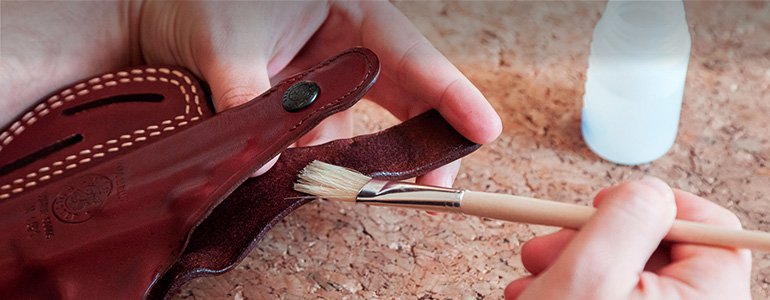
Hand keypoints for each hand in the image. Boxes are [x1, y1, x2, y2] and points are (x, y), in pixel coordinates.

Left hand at [1, 1, 500, 184]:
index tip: (482, 128)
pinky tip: (314, 174)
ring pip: (364, 126)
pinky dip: (325, 161)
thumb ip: (251, 98)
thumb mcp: (226, 42)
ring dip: (365, 158)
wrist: (152, 25)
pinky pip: (326, 140)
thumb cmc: (199, 6)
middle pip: (405, 96)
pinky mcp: (304, 109)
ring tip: (357, 184)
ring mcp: (327, 82)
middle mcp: (346, 48)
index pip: (410, 54)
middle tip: (437, 180)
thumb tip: (269, 156)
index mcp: (347, 11)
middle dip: (422, 139)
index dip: (450, 93)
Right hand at [505, 177, 751, 298]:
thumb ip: (627, 219)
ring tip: (531, 281)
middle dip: (592, 239)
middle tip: (547, 246)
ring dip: (571, 267)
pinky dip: (573, 295)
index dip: (657, 204)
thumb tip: (648, 192)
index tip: (606, 202)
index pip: (712, 230)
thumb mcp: (589, 276)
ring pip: (625, 279)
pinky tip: (538, 299)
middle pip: (658, 253)